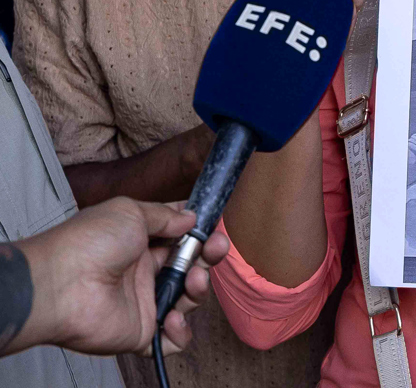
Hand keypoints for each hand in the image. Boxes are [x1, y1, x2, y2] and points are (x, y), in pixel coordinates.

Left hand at [17, 198, 228, 356]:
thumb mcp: (130, 212)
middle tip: (216, 247)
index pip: (178, 237)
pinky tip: (172, 317)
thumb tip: (190, 218)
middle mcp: (143, 272)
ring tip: (194, 281)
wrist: (62, 284)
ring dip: (199, 289)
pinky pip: (172, 340)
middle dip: (209, 256)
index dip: (198, 231)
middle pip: (189, 266)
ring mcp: (143, 302)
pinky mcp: (140, 332)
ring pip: (187, 299)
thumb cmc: (89, 243)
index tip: (213, 225)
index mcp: (139, 242)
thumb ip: (165, 215)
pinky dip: (180, 332)